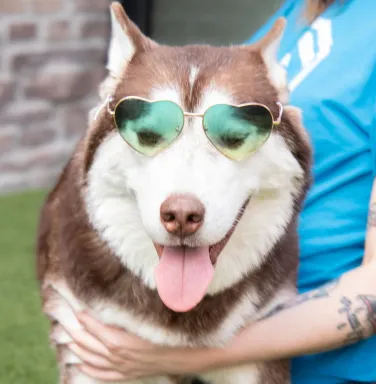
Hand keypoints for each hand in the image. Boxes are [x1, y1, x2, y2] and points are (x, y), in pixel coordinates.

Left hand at [66, 312, 221, 381]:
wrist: (184, 355)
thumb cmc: (167, 331)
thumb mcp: (148, 317)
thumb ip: (129, 309)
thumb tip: (115, 297)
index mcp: (120, 339)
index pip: (92, 326)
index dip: (82, 316)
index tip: (75, 305)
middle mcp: (115, 355)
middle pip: (86, 343)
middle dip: (73, 330)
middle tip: (63, 318)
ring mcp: (119, 367)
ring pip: (89, 359)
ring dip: (76, 348)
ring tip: (66, 337)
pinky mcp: (126, 374)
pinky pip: (100, 374)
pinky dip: (87, 368)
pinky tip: (79, 363)